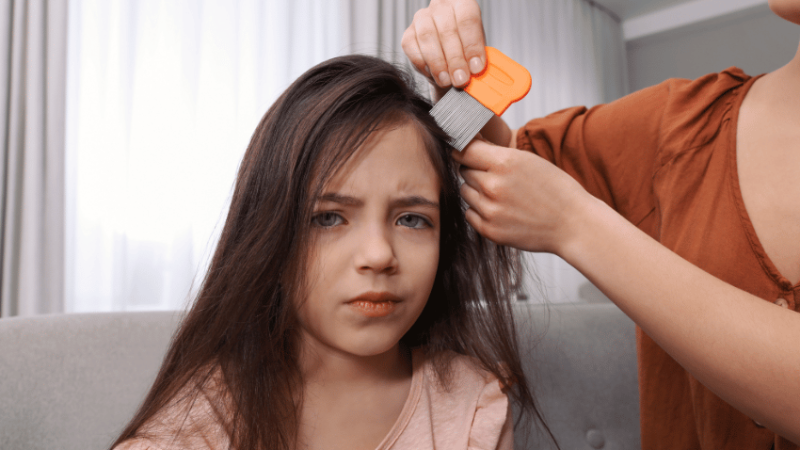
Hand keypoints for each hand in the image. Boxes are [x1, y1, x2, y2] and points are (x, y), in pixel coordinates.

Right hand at [401, 0, 485, 100]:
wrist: (448, 62)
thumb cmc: (465, 53)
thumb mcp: (477, 53)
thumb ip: (477, 59)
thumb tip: (475, 70)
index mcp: (463, 3)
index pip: (468, 20)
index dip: (472, 45)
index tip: (476, 67)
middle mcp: (441, 6)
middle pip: (447, 30)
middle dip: (455, 59)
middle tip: (461, 79)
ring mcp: (421, 18)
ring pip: (427, 37)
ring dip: (438, 63)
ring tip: (447, 81)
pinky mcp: (408, 35)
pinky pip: (412, 48)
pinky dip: (424, 65)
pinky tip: (434, 75)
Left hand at [452, 139, 590, 254]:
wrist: (573, 224)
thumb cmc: (555, 190)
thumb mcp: (529, 160)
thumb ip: (497, 154)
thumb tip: (468, 146)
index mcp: (504, 162)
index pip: (463, 150)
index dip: (465, 150)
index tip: (468, 152)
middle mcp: (493, 186)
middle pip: (464, 170)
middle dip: (476, 170)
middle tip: (498, 177)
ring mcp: (490, 210)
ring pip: (465, 192)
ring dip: (478, 191)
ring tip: (503, 195)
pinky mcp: (489, 230)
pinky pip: (469, 213)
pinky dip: (480, 210)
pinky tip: (501, 210)